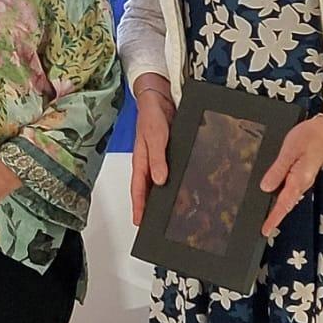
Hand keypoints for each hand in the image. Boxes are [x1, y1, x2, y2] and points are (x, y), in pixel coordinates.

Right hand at [128, 79, 175, 225]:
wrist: (158, 98)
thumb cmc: (151, 116)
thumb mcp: (154, 137)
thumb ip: (157, 158)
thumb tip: (160, 181)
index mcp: (141, 161)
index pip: (139, 189)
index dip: (139, 206)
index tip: (140, 222)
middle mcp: (150, 163)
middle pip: (148, 189)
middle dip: (150, 206)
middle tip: (155, 224)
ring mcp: (159, 158)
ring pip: (160, 182)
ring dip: (163, 195)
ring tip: (171, 211)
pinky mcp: (170, 152)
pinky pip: (171, 171)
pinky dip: (175, 181)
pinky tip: (183, 187)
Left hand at [260, 114, 322, 236]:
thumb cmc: (308, 137)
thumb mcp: (289, 151)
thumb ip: (278, 170)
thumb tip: (266, 187)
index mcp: (299, 179)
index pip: (284, 204)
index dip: (274, 218)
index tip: (265, 230)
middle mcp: (302, 183)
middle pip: (286, 205)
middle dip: (275, 218)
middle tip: (263, 229)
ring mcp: (303, 180)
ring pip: (289, 199)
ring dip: (279, 210)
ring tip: (267, 219)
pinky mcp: (302, 175)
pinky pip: (291, 191)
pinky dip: (282, 198)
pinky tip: (274, 199)